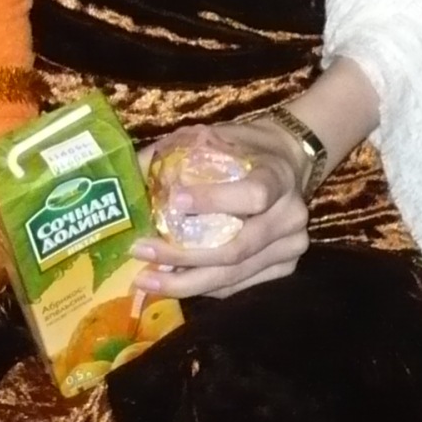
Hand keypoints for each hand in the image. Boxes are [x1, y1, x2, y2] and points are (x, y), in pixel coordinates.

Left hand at [129, 122, 311, 300]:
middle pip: (236, 248)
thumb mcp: (217, 136)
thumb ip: (178, 152)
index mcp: (278, 176)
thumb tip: (130, 173)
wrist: (290, 162)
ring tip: (147, 279)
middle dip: (183, 255)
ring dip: (187, 281)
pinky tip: (173, 282)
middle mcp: (290, 216)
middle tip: (142, 252)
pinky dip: (203, 286)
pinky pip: (238, 285)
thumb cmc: (246, 147)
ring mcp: (291, 247)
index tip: (174, 201)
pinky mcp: (284, 268)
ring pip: (234, 275)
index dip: (214, 201)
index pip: (253, 195)